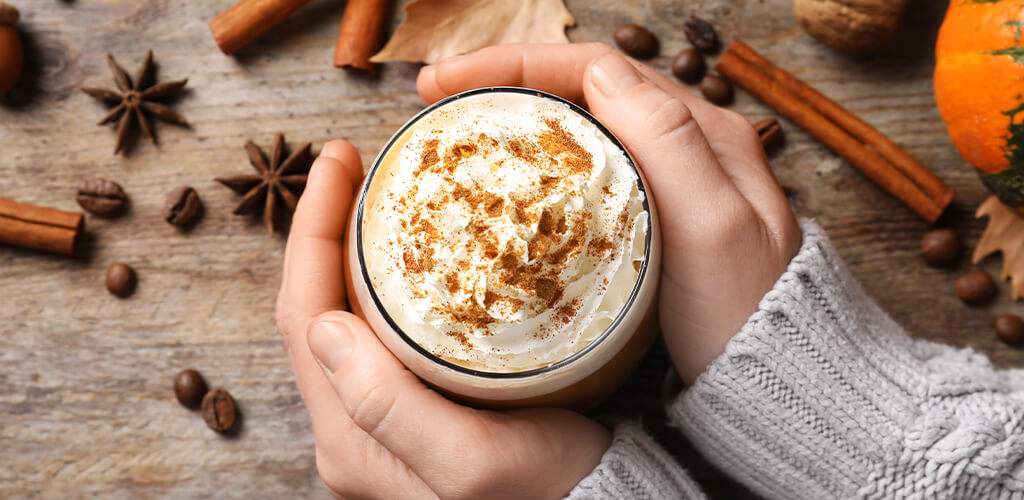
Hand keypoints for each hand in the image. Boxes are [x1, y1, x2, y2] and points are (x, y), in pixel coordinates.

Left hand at [275, 141, 609, 498]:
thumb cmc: (547, 495)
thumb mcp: (472, 463)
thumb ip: (388, 406)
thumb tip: (325, 326)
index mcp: (352, 437)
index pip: (305, 315)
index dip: (313, 230)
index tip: (341, 160)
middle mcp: (353, 430)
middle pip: (316, 309)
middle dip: (324, 227)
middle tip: (354, 161)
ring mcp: (380, 421)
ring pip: (344, 316)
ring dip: (348, 249)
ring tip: (375, 192)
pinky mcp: (413, 410)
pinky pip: (377, 331)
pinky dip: (381, 278)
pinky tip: (410, 249)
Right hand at [418, 43, 800, 382]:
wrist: (775, 384)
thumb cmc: (747, 318)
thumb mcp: (715, 228)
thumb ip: (669, 144)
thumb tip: (601, 69)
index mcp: (700, 131)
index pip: (593, 68)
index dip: (512, 63)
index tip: (443, 83)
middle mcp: (684, 146)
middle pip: (579, 88)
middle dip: (503, 82)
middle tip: (434, 100)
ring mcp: (666, 184)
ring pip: (578, 128)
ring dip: (515, 118)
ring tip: (456, 131)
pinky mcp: (649, 224)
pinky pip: (582, 174)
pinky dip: (535, 166)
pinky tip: (503, 185)